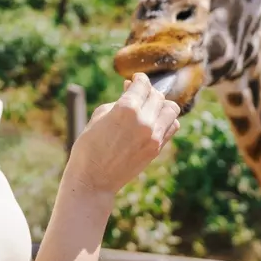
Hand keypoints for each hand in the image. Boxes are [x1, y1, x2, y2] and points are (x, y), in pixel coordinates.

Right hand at [67, 73, 180, 195]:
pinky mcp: (157, 148)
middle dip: (148, 92)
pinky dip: (166, 120)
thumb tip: (131, 87)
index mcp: (127, 108)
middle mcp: (144, 120)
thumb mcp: (99, 116)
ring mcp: (153, 136)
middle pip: (157, 95)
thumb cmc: (89, 146)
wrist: (94, 180)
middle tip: (139, 95)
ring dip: (161, 105)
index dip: (139, 80)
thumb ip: (119, 99)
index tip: (136, 80)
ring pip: (171, 109)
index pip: (143, 84)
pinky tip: (153, 122)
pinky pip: (172, 126)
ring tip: (148, 108)